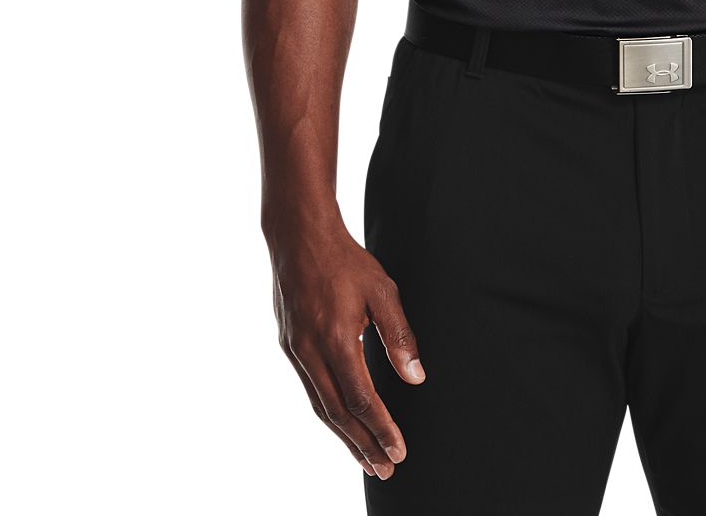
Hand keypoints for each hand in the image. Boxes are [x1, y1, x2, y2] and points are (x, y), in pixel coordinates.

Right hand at [267, 218, 425, 478]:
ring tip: (365, 458)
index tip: (399, 451)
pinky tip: (341, 421)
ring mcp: (296, 351)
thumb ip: (399, 335)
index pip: (361, 399)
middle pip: (338, 414)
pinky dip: (327, 413)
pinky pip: (310, 389)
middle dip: (363, 445)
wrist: (298, 236)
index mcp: (336, 339)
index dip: (381, 429)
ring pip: (320, 406)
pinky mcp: (289, 345)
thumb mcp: (382, 290)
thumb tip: (416, 377)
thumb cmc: (345, 260)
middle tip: (384, 469)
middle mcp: (311, 352)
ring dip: (344, 436)